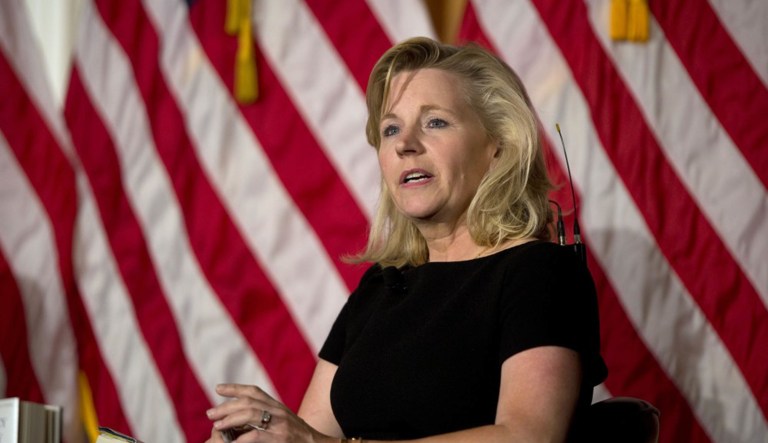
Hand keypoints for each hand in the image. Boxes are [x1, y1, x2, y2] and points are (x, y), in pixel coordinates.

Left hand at [205, 383, 330, 442]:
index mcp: (278, 406)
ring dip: (230, 419)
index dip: (235, 388)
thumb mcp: (283, 422)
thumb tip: (240, 418)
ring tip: (216, 426)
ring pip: (250, 414)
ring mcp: (280, 425)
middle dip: (226, 407)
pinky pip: (255, 436)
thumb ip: (266, 417)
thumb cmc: (298, 438)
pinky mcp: (279, 439)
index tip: (218, 389)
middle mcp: (279, 412)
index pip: (254, 391)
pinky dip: (241, 439)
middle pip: (248, 402)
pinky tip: (231, 442)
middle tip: (210, 413)